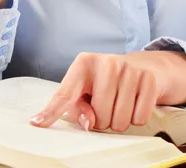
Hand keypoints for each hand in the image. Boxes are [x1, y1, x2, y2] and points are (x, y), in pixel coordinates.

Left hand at [30, 51, 173, 132]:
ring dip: (120, 120)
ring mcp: (128, 68)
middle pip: (98, 116)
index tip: (37, 123)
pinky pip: (140, 117)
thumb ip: (78, 107)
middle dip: (103, 119)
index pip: (65, 93)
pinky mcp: (148, 78)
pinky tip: (136, 101)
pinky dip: (138, 117)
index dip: (51, 112)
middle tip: (107, 104)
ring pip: (120, 120)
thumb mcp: (87, 89)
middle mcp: (106, 62)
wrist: (144, 66)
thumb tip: (88, 123)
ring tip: (120, 102)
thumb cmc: (108, 81)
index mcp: (83, 64)